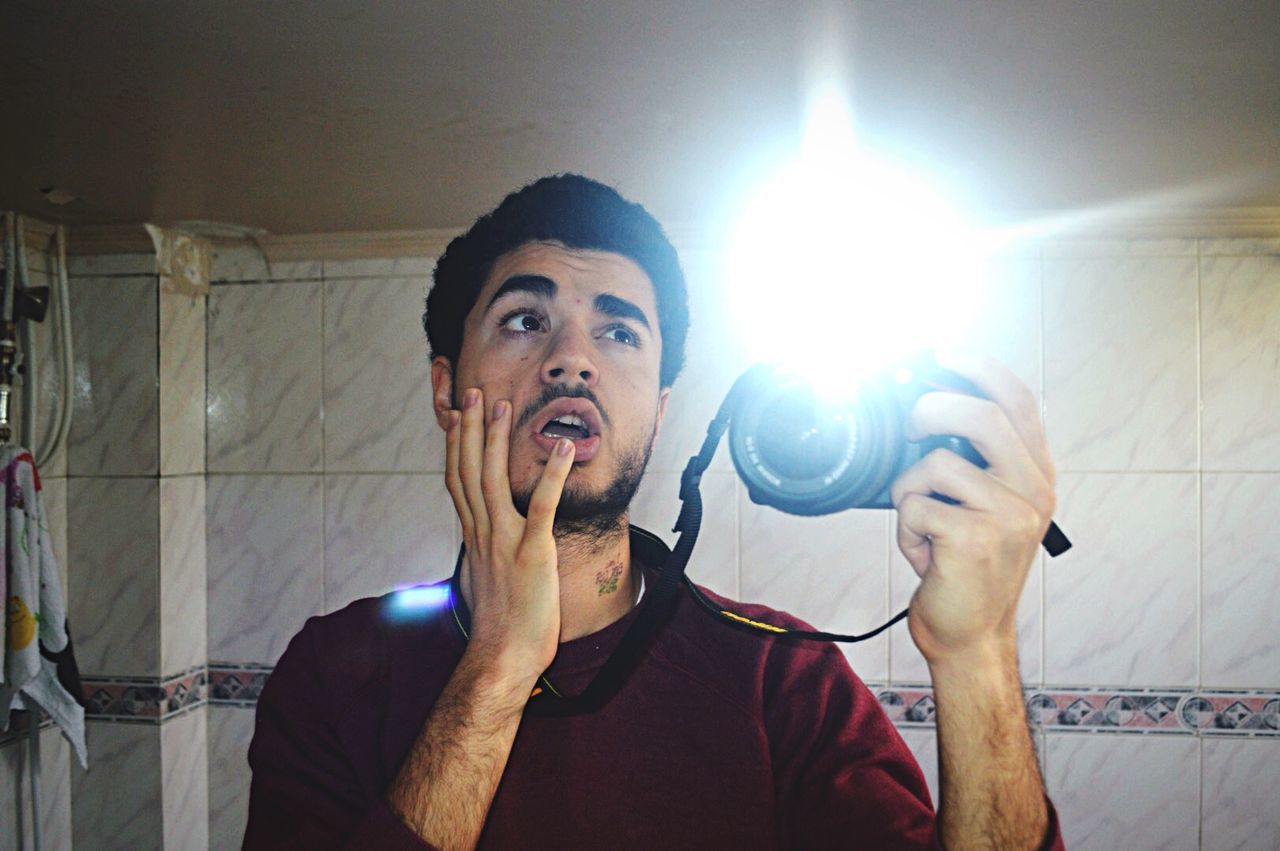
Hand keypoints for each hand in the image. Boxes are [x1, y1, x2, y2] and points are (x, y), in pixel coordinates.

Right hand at [444, 387, 575, 684]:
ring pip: (493, 481)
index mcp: (473, 536)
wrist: (502, 657)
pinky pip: (542, 507)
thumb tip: (487, 538)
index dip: (457, 444)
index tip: (456, 415)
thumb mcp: (487, 578)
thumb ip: (487, 550)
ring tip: (505, 406)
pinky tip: (563, 448)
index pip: (458, 480)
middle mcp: (482, 532)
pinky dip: (552, 475)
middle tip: (474, 393)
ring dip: (498, 441)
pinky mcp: (532, 553)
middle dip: (471, 429)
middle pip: (469, 471)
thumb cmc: (501, 625)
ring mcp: (505, 541)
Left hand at [890, 351, 1057, 665]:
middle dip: (933, 407)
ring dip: (909, 492)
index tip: (947, 355)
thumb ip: (970, 462)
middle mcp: (1033, 490)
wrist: (970, 634)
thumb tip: (921, 410)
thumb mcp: (981, 507)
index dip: (983, 369)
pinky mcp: (976, 538)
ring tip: (921, 525)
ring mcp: (1009, 514)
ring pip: (936, 463)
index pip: (1021, 402)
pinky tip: (924, 554)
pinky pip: (915, 505)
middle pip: (982, 415)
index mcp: (1036, 475)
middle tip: (910, 422)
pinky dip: (905, 529)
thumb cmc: (966, 568)